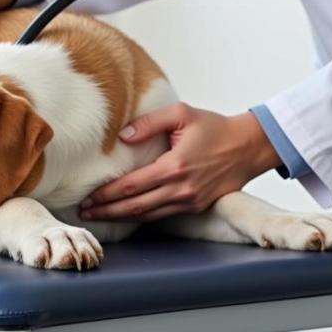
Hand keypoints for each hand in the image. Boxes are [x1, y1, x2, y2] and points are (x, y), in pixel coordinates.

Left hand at [77, 103, 282, 221]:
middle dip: (106, 211)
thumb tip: (122, 136)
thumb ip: (149, 122)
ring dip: (121, 217)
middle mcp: (181, 189)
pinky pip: (162, 215)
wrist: (247, 147)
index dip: (106, 194)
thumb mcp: (181, 113)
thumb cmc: (214, 127)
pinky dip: (141, 216)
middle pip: (135, 206)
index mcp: (175, 166)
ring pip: (147, 215)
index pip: (131, 186)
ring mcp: (189, 201)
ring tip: (99, 216)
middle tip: (84, 213)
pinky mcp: (196, 206)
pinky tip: (127, 214)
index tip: (87, 198)